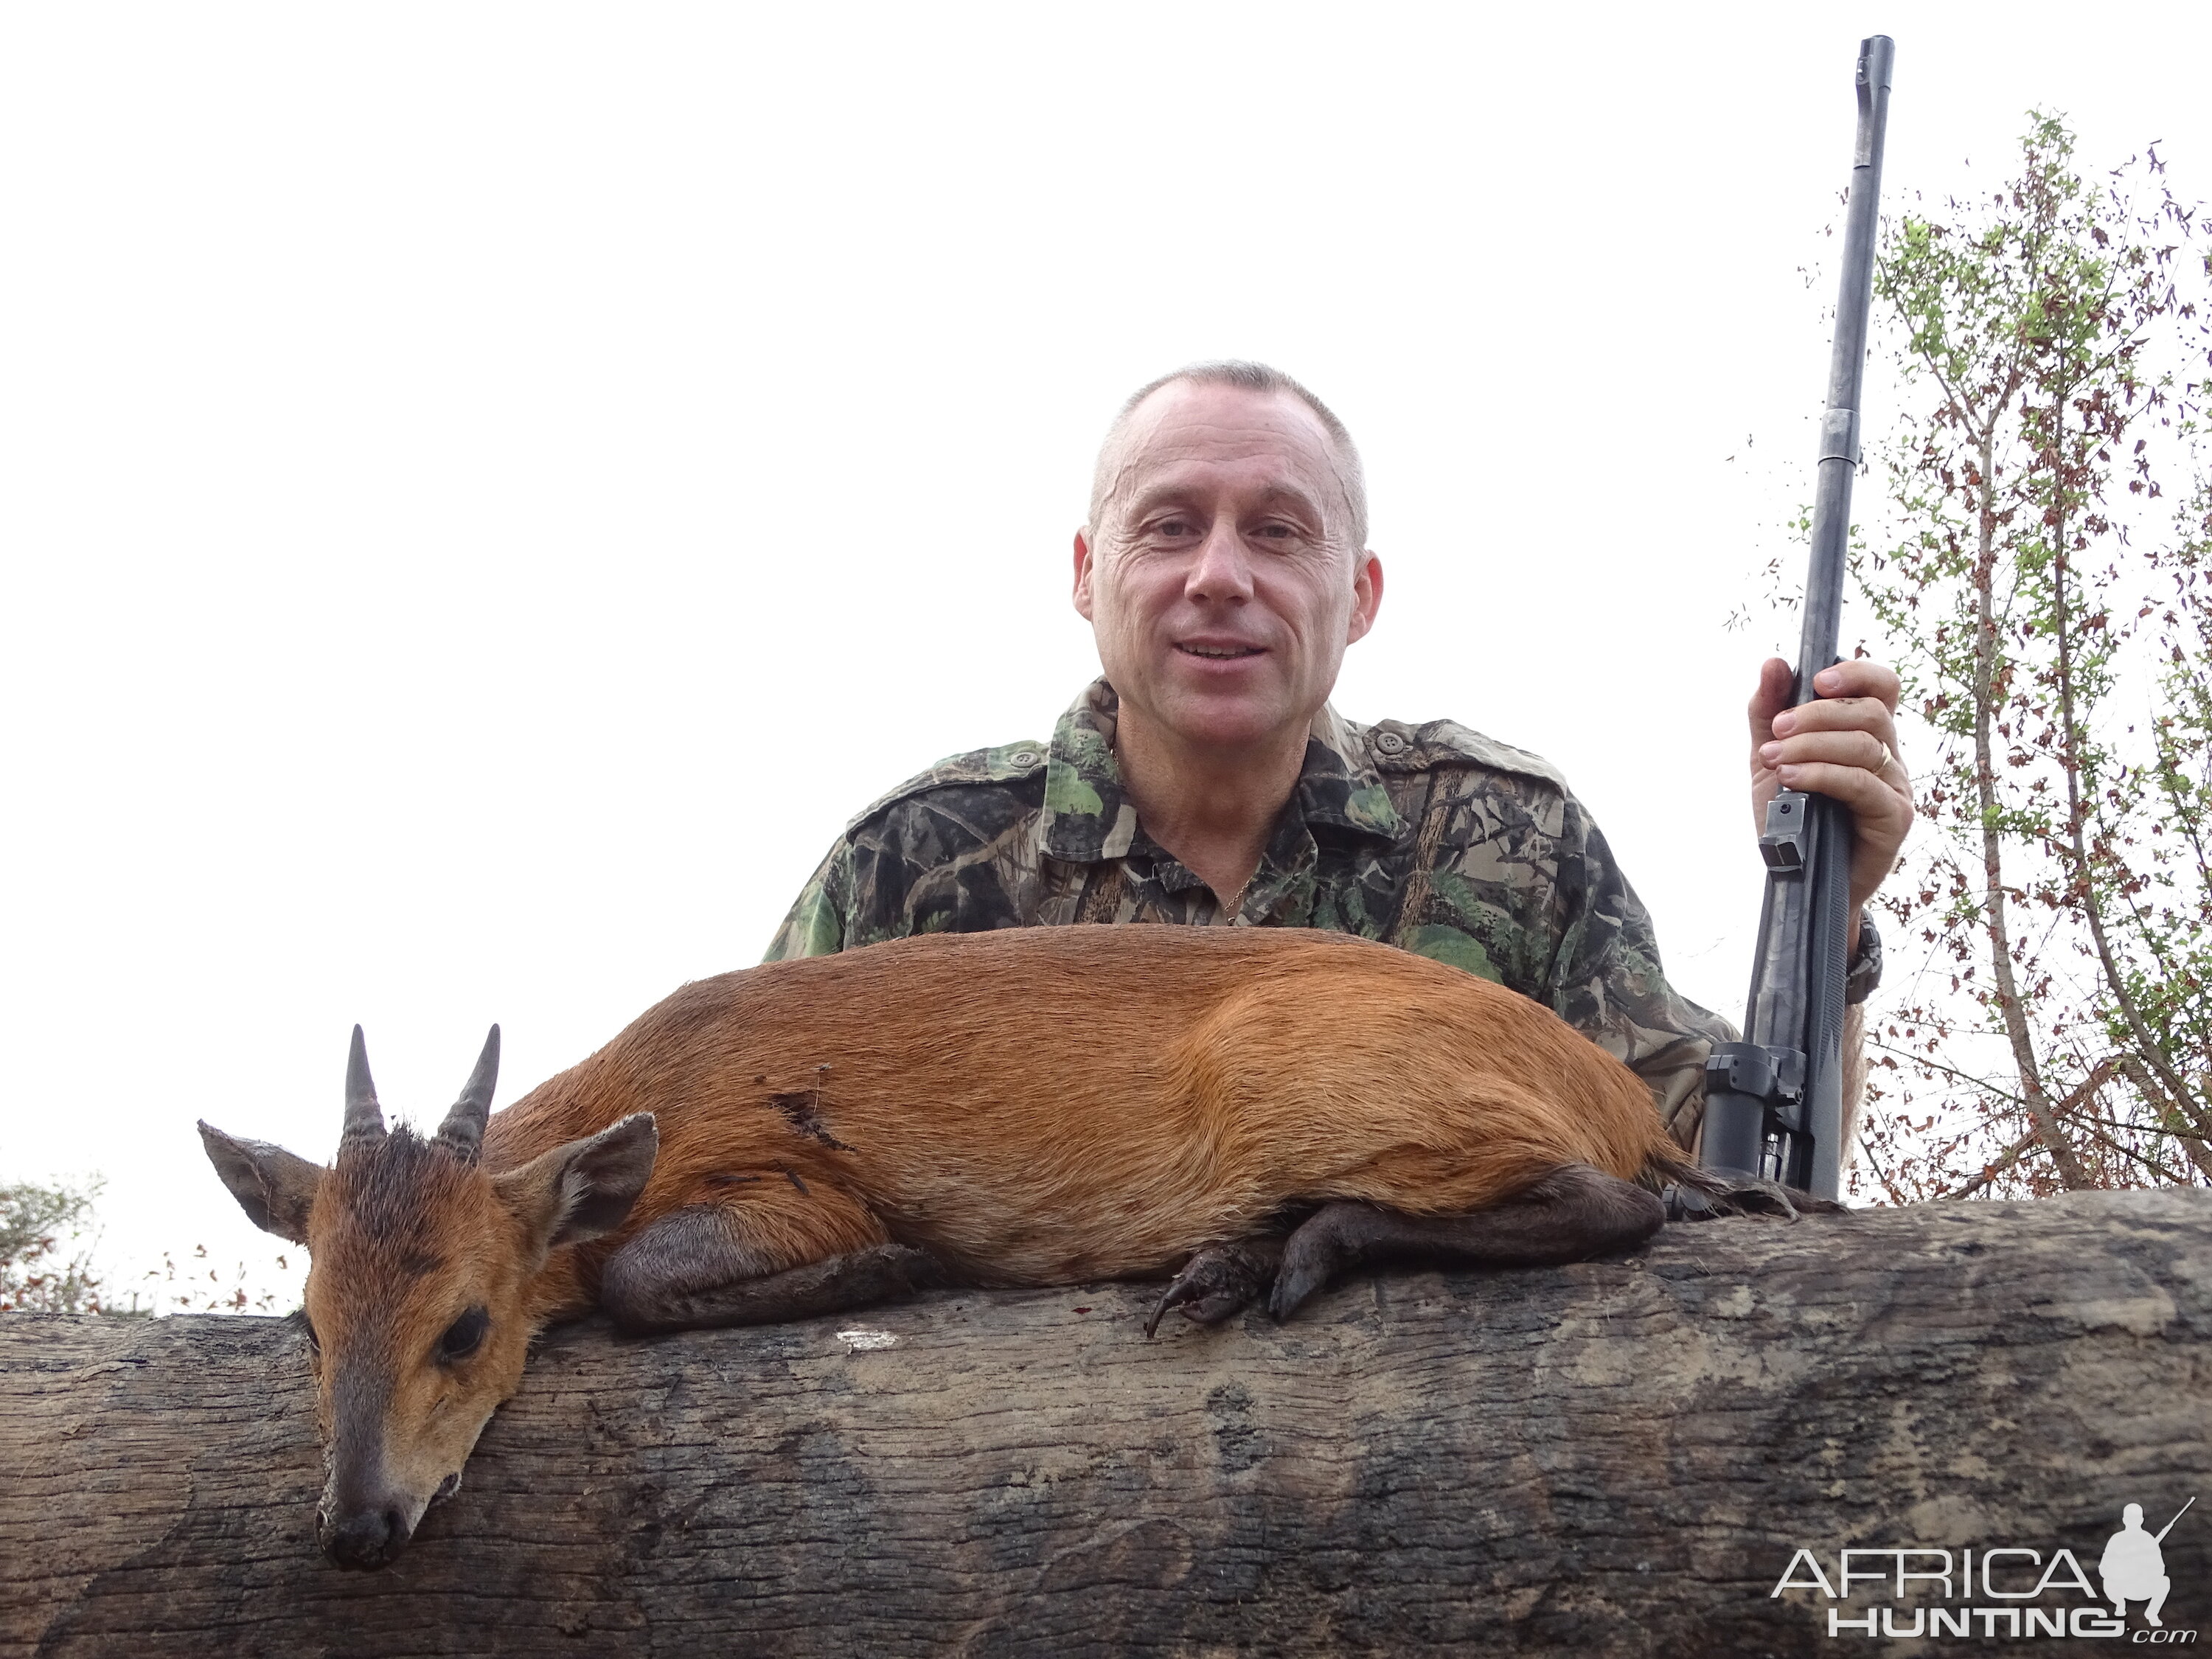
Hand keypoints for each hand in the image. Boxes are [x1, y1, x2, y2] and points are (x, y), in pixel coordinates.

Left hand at [1748, 657, 1912, 936]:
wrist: (1798, 879)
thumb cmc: (1791, 817)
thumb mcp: (1769, 758)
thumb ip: (1768, 712)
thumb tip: (1775, 662)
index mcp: (1866, 734)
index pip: (1882, 687)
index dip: (1857, 673)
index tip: (1816, 679)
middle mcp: (1889, 756)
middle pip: (1871, 712)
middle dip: (1818, 714)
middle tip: (1777, 730)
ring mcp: (1896, 787)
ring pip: (1865, 745)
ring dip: (1812, 745)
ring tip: (1774, 758)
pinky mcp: (1895, 818)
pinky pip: (1862, 784)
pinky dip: (1822, 774)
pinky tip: (1790, 777)